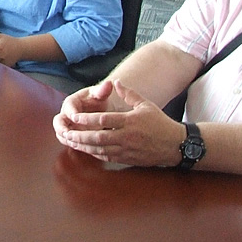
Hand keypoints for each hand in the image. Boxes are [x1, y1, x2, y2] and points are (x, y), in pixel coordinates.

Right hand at [52, 80, 115, 140]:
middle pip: (58, 122)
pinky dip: (73, 144)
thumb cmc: (98, 99)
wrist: (98, 108)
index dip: (71, 113)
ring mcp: (67, 125)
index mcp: (71, 102)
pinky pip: (68, 141)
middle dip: (62, 129)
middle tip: (68, 135)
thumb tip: (109, 83)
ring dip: (66, 139)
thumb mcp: (100, 94)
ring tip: (75, 144)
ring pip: (61, 134)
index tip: (76, 117)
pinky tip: (82, 148)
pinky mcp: (71, 134)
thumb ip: (103, 90)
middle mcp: (66, 114)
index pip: (68, 108)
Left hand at [55, 80, 185, 167]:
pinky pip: (107, 157)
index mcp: (129, 121)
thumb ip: (128, 93)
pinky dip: (94, 153)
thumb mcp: (145, 104)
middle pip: (98, 137)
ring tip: (70, 141)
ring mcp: (126, 150)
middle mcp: (126, 137)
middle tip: (66, 132)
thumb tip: (115, 82)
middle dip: (80, 135)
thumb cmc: (160, 123)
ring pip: (100, 149)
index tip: (74, 117)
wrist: (176, 145)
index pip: (104, 119)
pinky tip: (85, 149)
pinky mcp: (128, 159)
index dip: (87, 119)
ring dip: (83, 146)